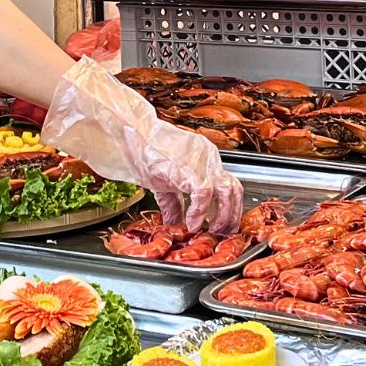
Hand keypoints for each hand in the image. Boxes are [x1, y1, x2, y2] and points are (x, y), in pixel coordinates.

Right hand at [40, 58, 246, 232]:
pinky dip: (200, 212)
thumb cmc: (143, 152)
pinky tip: (191, 223)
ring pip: (228, 191)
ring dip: (222, 216)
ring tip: (210, 230)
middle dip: (231, 216)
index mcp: (205, 159)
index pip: (228, 184)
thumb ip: (173, 202)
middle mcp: (209, 158)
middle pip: (235, 189)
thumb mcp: (162, 182)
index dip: (227, 209)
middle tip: (221, 233)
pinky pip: (204, 193)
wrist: (130, 132)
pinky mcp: (188, 168)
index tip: (218, 225)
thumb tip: (174, 222)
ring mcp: (201, 162)